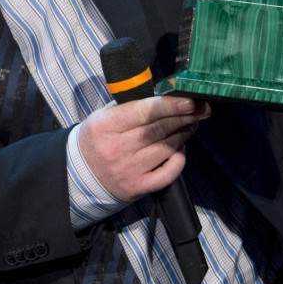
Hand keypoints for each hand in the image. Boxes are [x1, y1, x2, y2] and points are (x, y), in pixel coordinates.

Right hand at [78, 96, 209, 201]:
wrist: (80, 174)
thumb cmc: (98, 138)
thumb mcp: (103, 115)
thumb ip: (130, 105)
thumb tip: (164, 95)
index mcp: (106, 126)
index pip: (143, 112)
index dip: (169, 106)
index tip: (189, 100)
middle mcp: (117, 148)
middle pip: (159, 130)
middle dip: (184, 117)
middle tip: (202, 108)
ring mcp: (128, 170)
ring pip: (166, 149)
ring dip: (183, 134)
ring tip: (192, 123)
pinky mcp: (138, 187)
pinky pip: (168, 173)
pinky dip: (179, 158)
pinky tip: (180, 147)